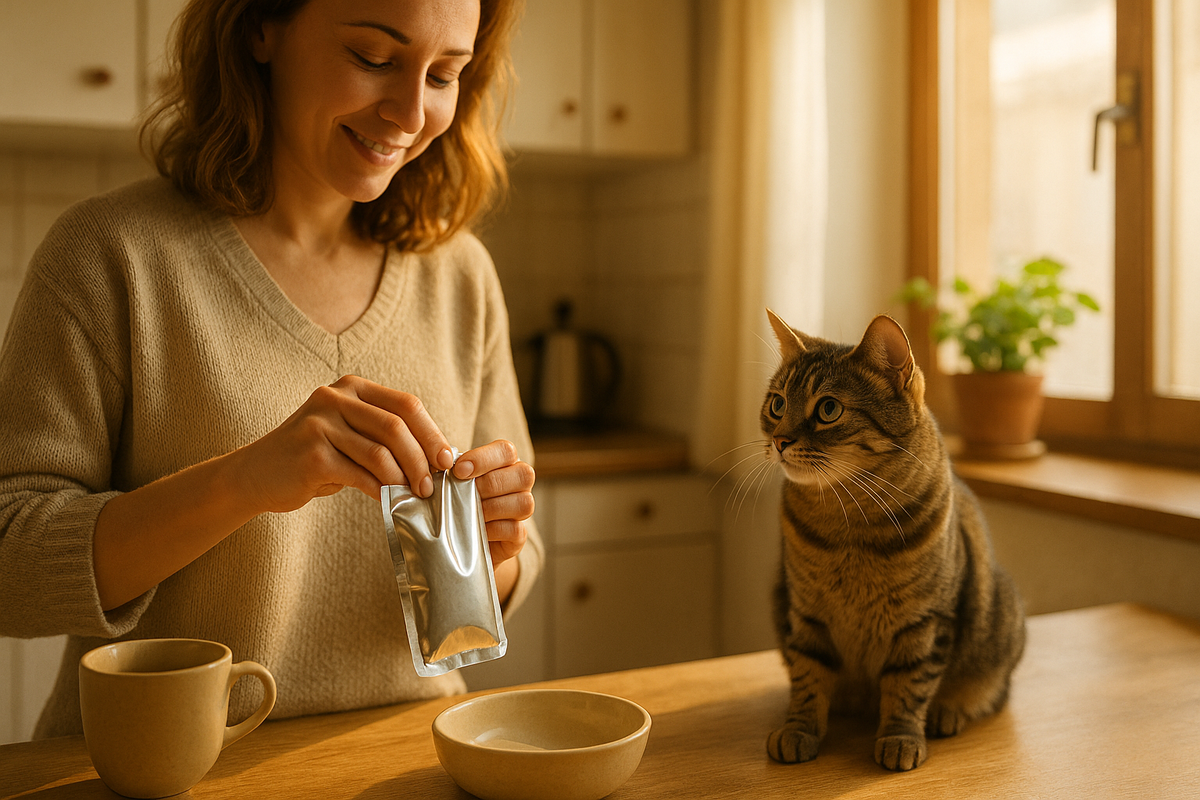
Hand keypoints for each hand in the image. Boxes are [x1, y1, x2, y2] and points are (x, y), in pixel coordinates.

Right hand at [239, 375, 454, 513]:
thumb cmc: (315, 457)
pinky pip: (360, 475)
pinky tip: (389, 501)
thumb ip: (385, 436)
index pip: (406, 404)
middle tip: (432, 485)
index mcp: (352, 387)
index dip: (432, 433)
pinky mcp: (311, 455)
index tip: (448, 459)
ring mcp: (320, 424)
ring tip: (414, 495)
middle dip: (422, 459)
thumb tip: (437, 456)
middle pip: (397, 427)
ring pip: (380, 453)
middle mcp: (335, 398)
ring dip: (404, 478)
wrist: (256, 475)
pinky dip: (380, 491)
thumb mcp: (350, 435)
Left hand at [452, 440, 534, 567]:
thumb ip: (453, 471)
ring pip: (524, 502)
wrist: (459, 537)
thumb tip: (440, 466)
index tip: (458, 470)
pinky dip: (494, 529)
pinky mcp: (519, 535)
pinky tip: (477, 530)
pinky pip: (516, 529)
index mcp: (505, 463)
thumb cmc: (457, 501)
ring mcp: (523, 509)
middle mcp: (520, 483)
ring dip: (492, 507)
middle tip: (464, 493)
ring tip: (469, 513)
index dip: (483, 458)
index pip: (506, 451)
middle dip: (489, 484)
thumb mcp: (453, 482)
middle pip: (523, 475)